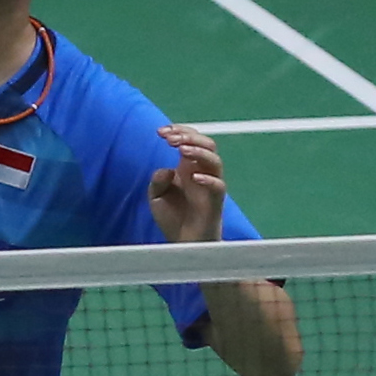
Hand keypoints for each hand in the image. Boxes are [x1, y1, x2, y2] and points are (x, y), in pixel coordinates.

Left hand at [148, 125, 226, 243]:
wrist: (183, 244)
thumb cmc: (173, 218)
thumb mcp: (156, 197)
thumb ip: (158, 181)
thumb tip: (167, 170)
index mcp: (187, 167)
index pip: (190, 140)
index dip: (178, 131)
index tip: (160, 131)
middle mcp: (201, 172)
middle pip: (207, 144)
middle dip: (189, 136)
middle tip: (169, 138)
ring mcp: (210, 186)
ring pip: (215, 161)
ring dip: (199, 151)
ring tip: (181, 149)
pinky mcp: (215, 202)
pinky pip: (219, 186)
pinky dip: (208, 179)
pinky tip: (193, 177)